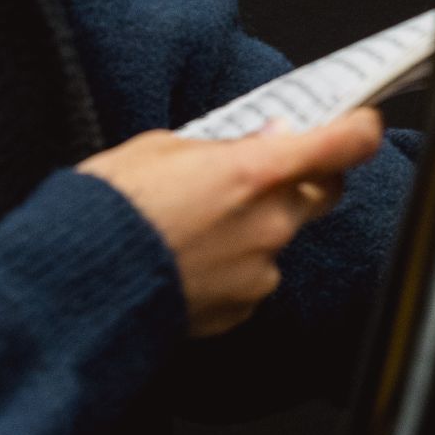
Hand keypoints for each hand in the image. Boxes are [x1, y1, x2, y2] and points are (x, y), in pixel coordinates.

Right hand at [76, 109, 381, 338]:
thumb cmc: (111, 208)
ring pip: (279, 239)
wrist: (76, 283)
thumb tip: (269, 139)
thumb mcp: (164, 147)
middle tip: (263, 174)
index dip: (358, 130)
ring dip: (254, 229)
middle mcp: (269, 223)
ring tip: (195, 227)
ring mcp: (258, 271)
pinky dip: (231, 267)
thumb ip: (227, 145)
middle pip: (323, 193)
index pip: (344, 145)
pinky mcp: (239, 309)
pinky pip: (252, 279)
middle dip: (304, 180)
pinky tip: (188, 260)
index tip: (358, 124)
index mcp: (255, 172)